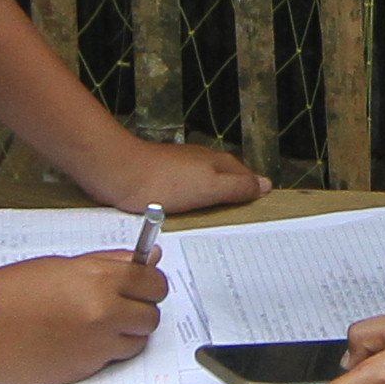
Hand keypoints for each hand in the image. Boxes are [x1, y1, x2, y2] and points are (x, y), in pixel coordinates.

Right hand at [0, 251, 167, 383]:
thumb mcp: (64, 265)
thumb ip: (110, 263)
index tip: (143, 284)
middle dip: (140, 310)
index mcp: (99, 279)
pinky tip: (79, 340)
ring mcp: (97, 345)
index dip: (150, 284)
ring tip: (96, 325)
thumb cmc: (13, 290)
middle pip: (152, 315)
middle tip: (120, 305)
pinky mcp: (86, 370)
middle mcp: (105, 313)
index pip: (154, 282)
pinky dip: (105, 351)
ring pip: (138, 341)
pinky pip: (114, 359)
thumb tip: (151, 258)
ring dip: (126, 333)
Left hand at [75, 135, 264, 215]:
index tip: (261, 206)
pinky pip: (181, 193)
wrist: (118, 174)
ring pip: (202, 185)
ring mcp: (176, 169)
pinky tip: (185, 217)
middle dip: (233, 194)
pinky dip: (189, 204)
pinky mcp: (157, 180)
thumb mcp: (209, 187)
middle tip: (241, 218)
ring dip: (210, 200)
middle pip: (223, 178)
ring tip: (215, 222)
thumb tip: (266, 184)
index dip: (252, 189)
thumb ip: (237, 187)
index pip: (243, 174)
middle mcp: (198, 162)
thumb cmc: (165, 182)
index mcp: (214, 162)